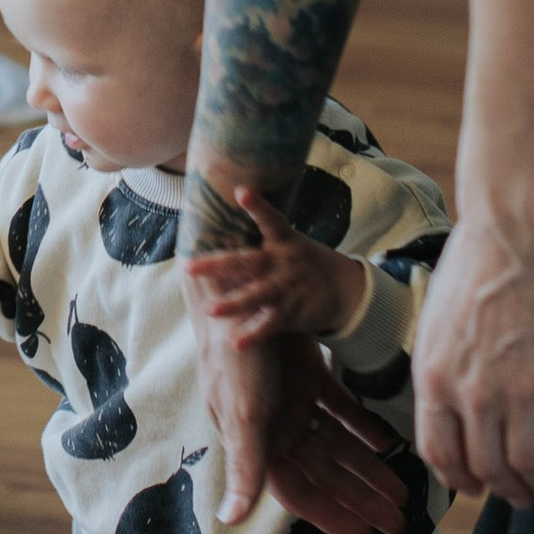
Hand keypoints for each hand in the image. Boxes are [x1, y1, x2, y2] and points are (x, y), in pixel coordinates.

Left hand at [182, 183, 369, 344]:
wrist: (344, 291)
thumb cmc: (304, 261)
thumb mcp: (288, 242)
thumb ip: (262, 234)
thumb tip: (226, 207)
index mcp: (283, 240)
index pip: (270, 219)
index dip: (257, 206)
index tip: (241, 191)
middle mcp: (283, 262)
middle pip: (248, 262)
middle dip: (217, 265)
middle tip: (189, 267)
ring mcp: (287, 288)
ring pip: (256, 296)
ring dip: (232, 303)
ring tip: (209, 310)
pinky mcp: (291, 313)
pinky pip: (269, 325)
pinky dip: (253, 335)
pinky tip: (235, 342)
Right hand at [191, 315, 410, 533]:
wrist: (239, 285)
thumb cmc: (236, 355)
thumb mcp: (242, 413)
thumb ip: (245, 467)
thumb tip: (229, 520)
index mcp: (256, 445)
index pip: (301, 494)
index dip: (333, 518)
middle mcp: (276, 430)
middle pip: (327, 475)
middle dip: (361, 500)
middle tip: (400, 524)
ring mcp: (293, 402)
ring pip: (338, 445)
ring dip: (369, 468)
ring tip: (403, 492)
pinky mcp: (307, 374)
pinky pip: (340, 408)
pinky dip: (363, 425)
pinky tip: (389, 442)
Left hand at [412, 205, 533, 503]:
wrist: (517, 228)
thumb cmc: (476, 261)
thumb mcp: (437, 320)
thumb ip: (443, 365)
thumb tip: (453, 399)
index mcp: (436, 377)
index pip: (439, 452)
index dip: (459, 477)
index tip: (474, 485)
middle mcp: (474, 394)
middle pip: (487, 468)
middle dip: (504, 489)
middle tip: (519, 494)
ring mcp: (521, 391)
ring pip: (530, 465)